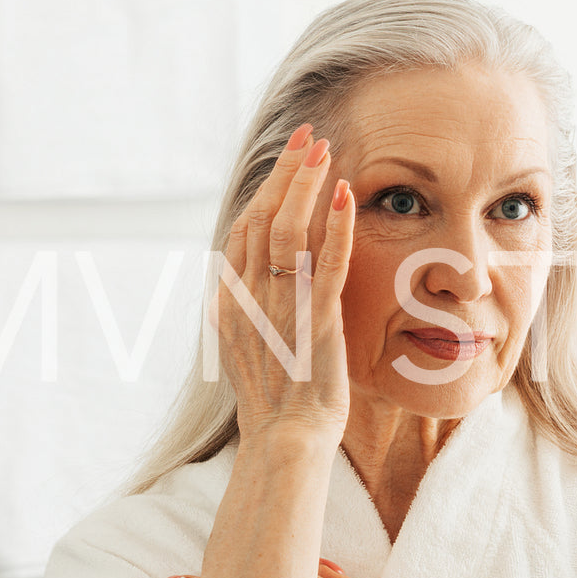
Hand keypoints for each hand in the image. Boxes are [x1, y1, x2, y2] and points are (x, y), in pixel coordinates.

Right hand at [215, 123, 355, 441]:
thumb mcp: (253, 346)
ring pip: (287, 232)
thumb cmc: (277, 401)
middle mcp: (247, 298)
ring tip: (324, 149)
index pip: (243, 230)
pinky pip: (325, 263)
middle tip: (306, 135)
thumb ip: (254, 305)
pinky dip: (334, 226)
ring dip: (305, 186)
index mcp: (229, 302)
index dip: (265, 190)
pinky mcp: (315, 321)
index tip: (287, 160)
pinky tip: (346, 195)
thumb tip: (267, 274)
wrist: (283, 442)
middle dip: (285, 173)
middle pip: (260, 218)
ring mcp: (279, 308)